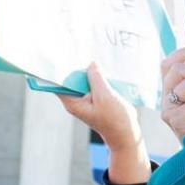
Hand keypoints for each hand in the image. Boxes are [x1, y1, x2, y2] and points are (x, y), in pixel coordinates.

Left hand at [56, 64, 148, 184]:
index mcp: (73, 102)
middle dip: (76, 67)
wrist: (126, 134)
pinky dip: (98, 77)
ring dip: (90, 71)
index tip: (60, 56)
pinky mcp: (97, 98)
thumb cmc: (115, 119)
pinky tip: (104, 68)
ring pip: (84, 80)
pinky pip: (94, 84)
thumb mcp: (106, 96)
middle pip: (71, 79)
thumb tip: (91, 64)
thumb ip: (97, 78)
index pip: (58, 83)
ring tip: (94, 56)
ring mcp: (87, 99)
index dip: (58, 70)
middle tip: (80, 50)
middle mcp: (77, 100)